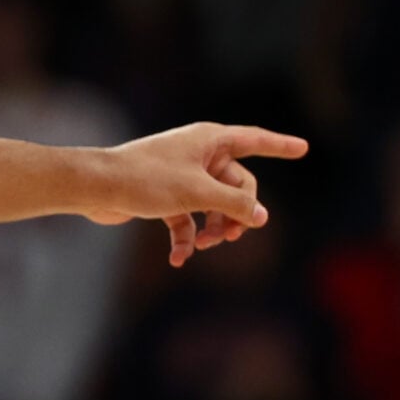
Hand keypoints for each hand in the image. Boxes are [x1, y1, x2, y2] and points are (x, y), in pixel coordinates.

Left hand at [86, 124, 308, 266]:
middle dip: (237, 213)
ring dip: (213, 229)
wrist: (95, 187)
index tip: (303, 148)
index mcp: (210, 141)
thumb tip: (262, 217)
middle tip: (230, 236)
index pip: (255, 140)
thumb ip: (234, 205)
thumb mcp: (198, 193)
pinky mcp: (163, 196)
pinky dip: (186, 238)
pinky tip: (179, 259)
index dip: (280, 145)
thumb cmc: (146, 179)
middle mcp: (198, 155)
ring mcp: (181, 176)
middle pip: (237, 185)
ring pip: (213, 205)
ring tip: (204, 245)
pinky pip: (186, 219)